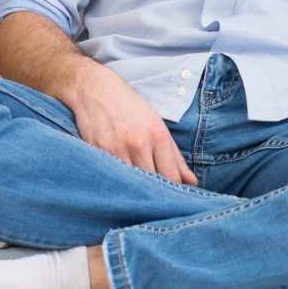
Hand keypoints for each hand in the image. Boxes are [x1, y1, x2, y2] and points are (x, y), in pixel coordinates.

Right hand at [59, 63, 196, 183]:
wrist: (96, 91)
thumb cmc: (131, 108)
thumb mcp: (158, 126)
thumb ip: (175, 157)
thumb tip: (192, 182)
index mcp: (157, 136)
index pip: (171, 177)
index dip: (175, 191)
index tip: (174, 196)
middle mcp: (138, 144)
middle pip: (153, 183)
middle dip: (156, 192)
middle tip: (157, 197)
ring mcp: (117, 150)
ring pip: (132, 184)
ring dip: (136, 190)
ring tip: (138, 191)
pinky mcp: (98, 153)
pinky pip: (113, 178)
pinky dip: (118, 183)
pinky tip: (120, 183)